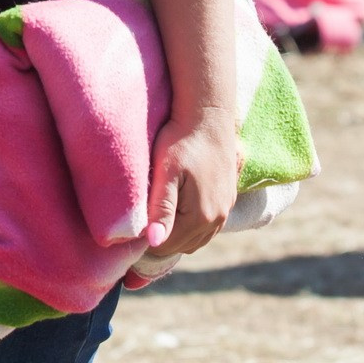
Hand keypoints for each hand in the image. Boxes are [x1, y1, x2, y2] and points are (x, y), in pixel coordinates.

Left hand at [145, 105, 239, 257]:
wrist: (208, 116)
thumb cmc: (181, 141)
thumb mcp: (165, 173)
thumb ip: (161, 209)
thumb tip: (154, 242)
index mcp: (200, 217)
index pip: (164, 246)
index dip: (146, 237)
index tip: (135, 220)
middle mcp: (217, 220)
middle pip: (180, 246)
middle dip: (162, 236)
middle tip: (145, 213)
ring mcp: (225, 211)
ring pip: (195, 240)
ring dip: (178, 233)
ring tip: (161, 211)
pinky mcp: (228, 201)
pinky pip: (208, 228)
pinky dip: (192, 226)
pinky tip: (180, 208)